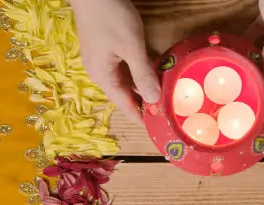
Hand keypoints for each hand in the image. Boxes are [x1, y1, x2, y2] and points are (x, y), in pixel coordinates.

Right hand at [71, 0, 160, 124]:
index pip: (124, 104)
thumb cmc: (111, 18)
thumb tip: (154, 100)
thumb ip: (143, 74)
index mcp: (103, 76)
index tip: (153, 127)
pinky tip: (152, 70)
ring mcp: (101, 59)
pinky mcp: (105, 48)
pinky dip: (137, 70)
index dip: (139, 116)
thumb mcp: (131, 47)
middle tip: (163, 110)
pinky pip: (123, 66)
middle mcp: (99, 72)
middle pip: (124, 93)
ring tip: (161, 93)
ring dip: (141, 85)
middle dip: (142, 101)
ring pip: (124, 79)